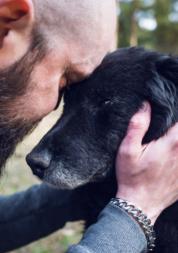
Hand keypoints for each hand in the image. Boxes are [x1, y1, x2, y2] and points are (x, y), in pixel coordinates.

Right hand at [116, 102, 177, 223]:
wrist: (140, 205)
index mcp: (171, 144)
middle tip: (165, 127)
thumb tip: (144, 105)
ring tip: (164, 142)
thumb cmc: (132, 177)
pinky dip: (177, 152)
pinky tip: (167, 154)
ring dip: (177, 139)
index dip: (174, 113)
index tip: (167, 111)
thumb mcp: (128, 151)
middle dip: (175, 127)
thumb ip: (137, 126)